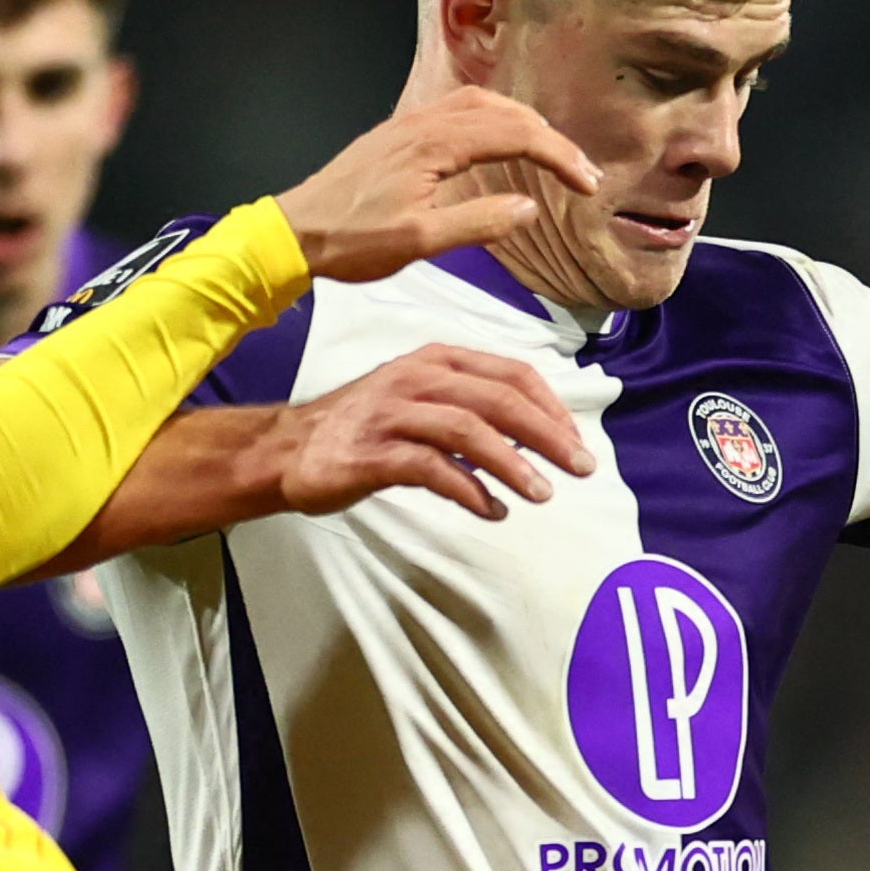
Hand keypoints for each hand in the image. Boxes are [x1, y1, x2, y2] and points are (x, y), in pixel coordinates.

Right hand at [265, 348, 600, 519]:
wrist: (288, 449)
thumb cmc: (362, 428)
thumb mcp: (419, 401)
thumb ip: (470, 409)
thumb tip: (533, 438)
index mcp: (436, 360)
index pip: (511, 373)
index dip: (551, 407)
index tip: (576, 441)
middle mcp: (416, 377)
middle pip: (498, 399)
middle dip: (547, 435)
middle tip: (581, 468)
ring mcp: (392, 413)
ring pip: (468, 429)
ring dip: (513, 464)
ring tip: (542, 494)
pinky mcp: (372, 453)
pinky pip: (430, 468)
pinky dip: (468, 490)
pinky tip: (492, 511)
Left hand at [275, 91, 599, 283]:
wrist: (297, 231)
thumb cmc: (353, 241)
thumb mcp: (420, 242)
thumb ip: (478, 222)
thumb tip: (528, 209)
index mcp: (434, 144)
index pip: (515, 135)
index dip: (559, 157)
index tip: (588, 185)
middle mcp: (425, 122)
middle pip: (505, 112)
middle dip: (550, 139)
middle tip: (582, 172)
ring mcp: (411, 124)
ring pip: (482, 104)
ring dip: (523, 123)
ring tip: (551, 152)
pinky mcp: (401, 134)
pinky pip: (459, 110)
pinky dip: (494, 120)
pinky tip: (499, 140)